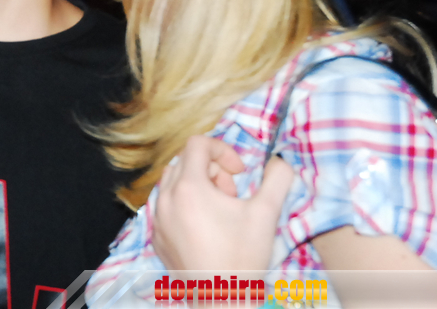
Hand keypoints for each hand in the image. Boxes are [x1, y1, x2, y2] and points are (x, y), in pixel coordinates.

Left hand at [152, 135, 293, 269]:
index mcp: (189, 187)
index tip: (240, 172)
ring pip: (173, 183)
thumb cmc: (243, 257)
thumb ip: (277, 178)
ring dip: (199, 187)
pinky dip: (185, 206)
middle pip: (186, 162)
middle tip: (232, 196)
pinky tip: (206, 229)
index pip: (197, 143)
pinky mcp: (156, 237)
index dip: (223, 149)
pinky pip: (166, 206)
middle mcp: (165, 199)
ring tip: (220, 213)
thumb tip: (280, 161)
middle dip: (212, 171)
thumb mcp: (266, 213)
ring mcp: (157, 219)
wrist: (222, 300)